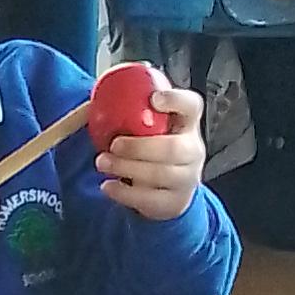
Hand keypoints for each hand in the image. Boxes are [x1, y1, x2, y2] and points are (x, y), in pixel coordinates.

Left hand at [98, 85, 206, 219]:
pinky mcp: (174, 202)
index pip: (191, 106)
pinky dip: (124, 193)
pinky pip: (149, 199)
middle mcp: (192, 151)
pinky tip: (107, 186)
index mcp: (187, 124)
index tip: (153, 99)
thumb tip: (103, 91)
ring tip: (101, 162)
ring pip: (160, 175)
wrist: (172, 190)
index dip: (176, 101)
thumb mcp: (153, 128)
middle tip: (113, 144)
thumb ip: (137, 111)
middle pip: (173, 148)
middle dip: (139, 147)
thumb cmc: (156, 149)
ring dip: (126, 168)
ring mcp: (187, 179)